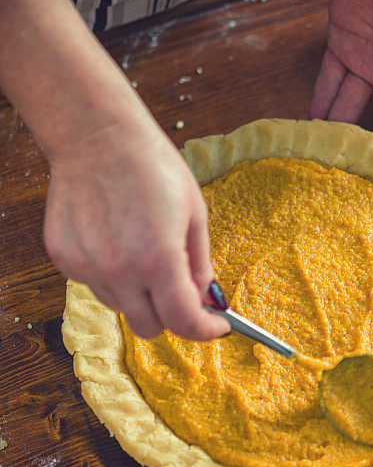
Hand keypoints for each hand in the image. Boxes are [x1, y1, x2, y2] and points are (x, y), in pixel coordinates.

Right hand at [45, 117, 229, 340]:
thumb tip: (208, 300)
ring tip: (142, 250)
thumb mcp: (194, 213)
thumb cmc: (151, 165)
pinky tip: (115, 240)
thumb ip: (200, 264)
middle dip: (171, 316)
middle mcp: (119, 271)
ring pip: (120, 307)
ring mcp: (87, 267)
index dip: (205, 330)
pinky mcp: (64, 259)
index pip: (183, 322)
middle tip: (180, 292)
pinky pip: (94, 285)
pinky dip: (111, 276)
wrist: (97, 136)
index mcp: (158, 259)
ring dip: (138, 294)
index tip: (214, 326)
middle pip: (149, 328)